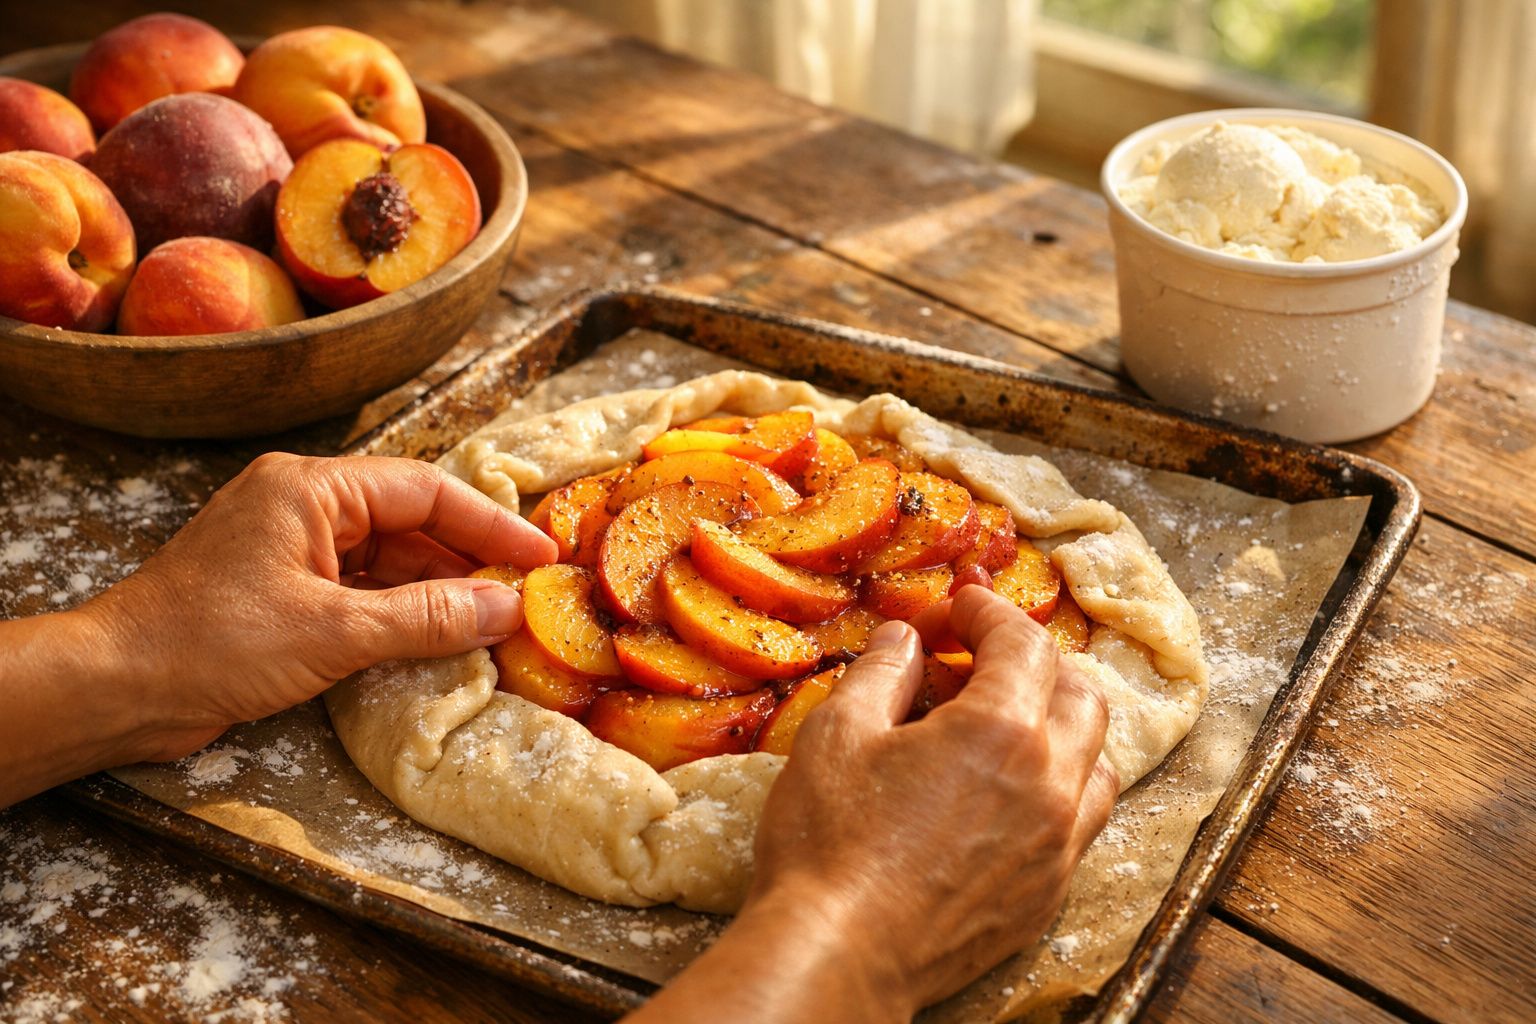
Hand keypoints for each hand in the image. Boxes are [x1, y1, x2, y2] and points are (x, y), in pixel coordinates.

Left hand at [0, 453, 555, 805]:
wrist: (115, 688)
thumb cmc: (210, 644)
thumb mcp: (334, 632)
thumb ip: (427, 618)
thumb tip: (506, 608)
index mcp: (311, 489)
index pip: (424, 491)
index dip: (490, 524)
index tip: (540, 554)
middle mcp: (303, 506)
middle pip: (410, 523)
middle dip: (468, 561)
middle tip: (525, 595)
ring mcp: (290, 549)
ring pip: (388, 560)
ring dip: (437, 592)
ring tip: (493, 623)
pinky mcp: (281, 591)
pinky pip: (360, 591)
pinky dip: (401, 614)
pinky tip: (438, 640)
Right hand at [628, 586, 1116, 1021]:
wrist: (840, 954)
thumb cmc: (829, 842)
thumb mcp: (838, 733)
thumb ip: (883, 672)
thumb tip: (905, 639)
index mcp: (1001, 730)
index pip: (1023, 643)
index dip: (987, 613)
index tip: (955, 609)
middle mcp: (1050, 783)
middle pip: (1078, 694)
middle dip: (1031, 663)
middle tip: (975, 661)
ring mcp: (1057, 845)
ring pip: (1096, 762)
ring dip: (1058, 728)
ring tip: (1003, 726)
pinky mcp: (1048, 894)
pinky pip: (1081, 825)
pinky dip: (1057, 791)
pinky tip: (1005, 795)